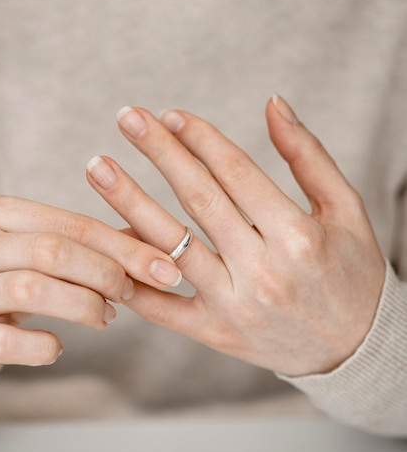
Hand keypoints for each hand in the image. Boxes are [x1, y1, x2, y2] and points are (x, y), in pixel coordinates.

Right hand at [0, 196, 180, 380]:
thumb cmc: (13, 279)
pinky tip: (60, 346)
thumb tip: (163, 248)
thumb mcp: (45, 251)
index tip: (168, 269)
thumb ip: (94, 245)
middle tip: (129, 293)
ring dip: (83, 306)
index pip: (72, 224)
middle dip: (105, 274)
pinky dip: (45, 346)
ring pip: (31, 289)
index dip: (126, 248)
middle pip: (52, 251)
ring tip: (104, 317)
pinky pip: (9, 341)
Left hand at [86, 97, 385, 376]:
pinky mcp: (215, 333)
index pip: (237, 173)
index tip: (171, 114)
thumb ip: (308, 156)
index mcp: (298, 237)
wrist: (354, 348)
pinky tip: (105, 244)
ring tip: (98, 167)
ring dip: (129, 203)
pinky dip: (132, 278)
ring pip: (171, 247)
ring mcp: (235, 307)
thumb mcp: (345, 210)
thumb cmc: (351, 274)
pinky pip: (163, 307)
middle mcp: (264, 273)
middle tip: (126, 117)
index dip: (200, 138)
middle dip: (160, 153)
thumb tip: (272, 103)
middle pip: (199, 200)